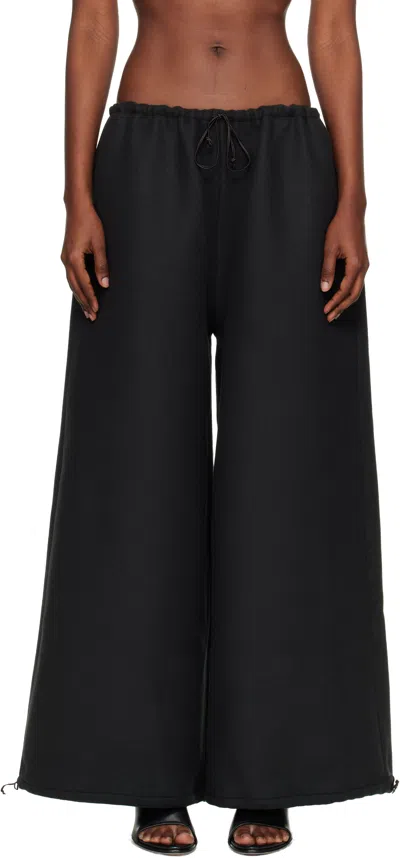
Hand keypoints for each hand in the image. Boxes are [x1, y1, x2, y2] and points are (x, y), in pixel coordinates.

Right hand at [61, 201, 108, 320]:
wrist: (77, 208)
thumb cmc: (90, 222)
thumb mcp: (100, 243)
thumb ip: (102, 265)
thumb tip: (105, 284)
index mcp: (74, 258)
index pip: (84, 284)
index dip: (91, 298)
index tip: (96, 309)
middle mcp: (67, 260)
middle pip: (75, 287)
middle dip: (84, 302)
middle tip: (92, 317)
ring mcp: (65, 258)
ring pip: (71, 283)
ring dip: (79, 297)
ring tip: (86, 310)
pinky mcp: (67, 256)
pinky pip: (71, 276)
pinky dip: (76, 287)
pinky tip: (80, 293)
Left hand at [320, 200, 368, 321]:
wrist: (352, 212)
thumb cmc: (340, 227)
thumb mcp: (329, 249)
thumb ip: (327, 270)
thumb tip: (325, 288)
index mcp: (356, 265)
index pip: (344, 290)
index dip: (335, 302)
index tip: (326, 311)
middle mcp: (363, 266)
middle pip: (354, 294)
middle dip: (341, 307)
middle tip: (330, 317)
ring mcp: (364, 264)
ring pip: (357, 289)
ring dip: (346, 301)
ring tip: (335, 310)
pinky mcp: (362, 261)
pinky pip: (357, 282)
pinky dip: (350, 292)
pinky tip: (342, 295)